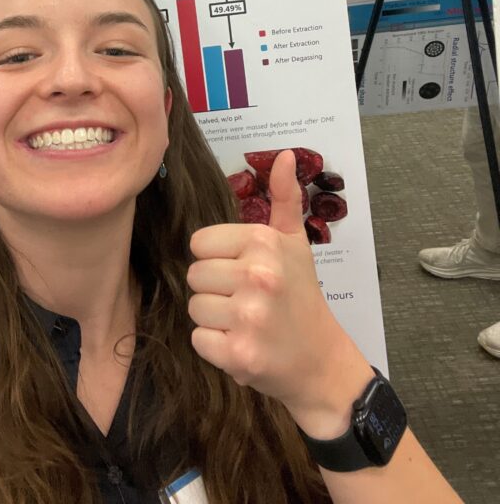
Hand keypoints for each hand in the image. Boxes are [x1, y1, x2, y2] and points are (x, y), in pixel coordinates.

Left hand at [187, 151, 370, 431]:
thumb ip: (284, 198)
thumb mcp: (295, 243)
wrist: (321, 361)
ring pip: (194, 307)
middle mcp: (257, 276)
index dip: (217, 259)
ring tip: (245, 322)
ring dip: (214, 319)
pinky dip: (215, 346)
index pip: (199, 243)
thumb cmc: (301, 296)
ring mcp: (248, 317)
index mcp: (264, 243)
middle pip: (195, 275)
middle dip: (216, 290)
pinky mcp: (239, 354)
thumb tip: (283, 155)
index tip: (244, 272)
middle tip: (248, 300)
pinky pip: (198, 339)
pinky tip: (242, 343)